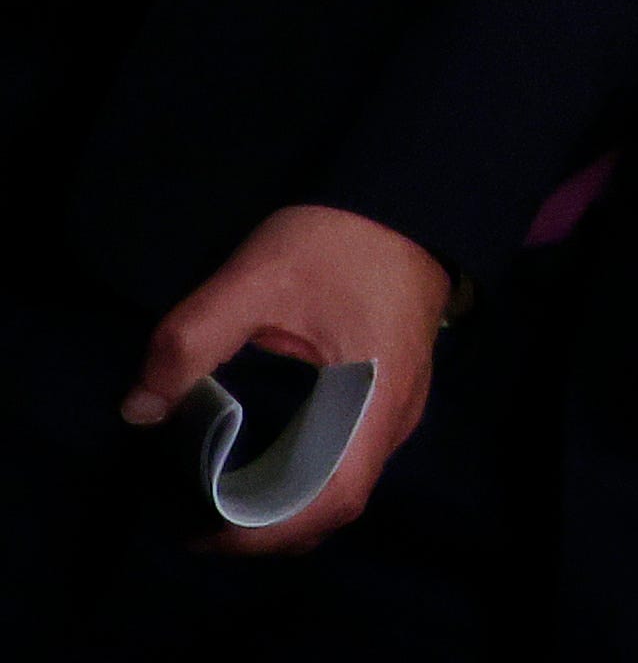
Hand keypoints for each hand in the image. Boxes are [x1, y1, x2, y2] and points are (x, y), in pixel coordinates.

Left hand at [117, 203, 447, 552]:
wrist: (407, 196)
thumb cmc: (338, 241)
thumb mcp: (253, 279)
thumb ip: (189, 342)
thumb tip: (139, 410)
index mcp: (374, 399)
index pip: (333, 499)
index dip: (269, 532)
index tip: (208, 531)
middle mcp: (396, 417)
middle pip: (337, 505)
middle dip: (266, 528)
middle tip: (199, 518)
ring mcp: (401, 406)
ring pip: (344, 483)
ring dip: (284, 505)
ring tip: (221, 494)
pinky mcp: (392, 393)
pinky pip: (348, 458)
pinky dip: (301, 477)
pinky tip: (261, 460)